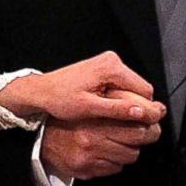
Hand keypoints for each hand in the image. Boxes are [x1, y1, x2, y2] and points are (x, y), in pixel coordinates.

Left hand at [0, 52, 165, 123]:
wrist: (41, 91)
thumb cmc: (58, 98)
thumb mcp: (89, 107)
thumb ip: (118, 109)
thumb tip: (142, 112)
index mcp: (111, 67)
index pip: (145, 91)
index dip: (144, 110)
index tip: (138, 124)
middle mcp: (111, 61)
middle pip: (140, 89)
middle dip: (133, 106)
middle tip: (117, 120)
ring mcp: (107, 64)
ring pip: (131, 88)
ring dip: (124, 103)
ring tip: (107, 113)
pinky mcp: (103, 69)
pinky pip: (121, 86)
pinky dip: (117, 98)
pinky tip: (103, 107)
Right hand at [39, 107, 161, 180]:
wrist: (41, 139)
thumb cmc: (68, 120)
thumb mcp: (90, 105)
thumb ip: (114, 103)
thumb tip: (146, 105)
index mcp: (93, 118)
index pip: (136, 121)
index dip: (150, 119)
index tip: (155, 116)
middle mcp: (91, 138)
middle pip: (137, 139)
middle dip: (148, 134)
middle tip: (148, 130)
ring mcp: (89, 156)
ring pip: (130, 156)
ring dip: (130, 149)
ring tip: (122, 141)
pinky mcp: (86, 170)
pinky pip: (116, 168)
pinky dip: (116, 161)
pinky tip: (107, 153)